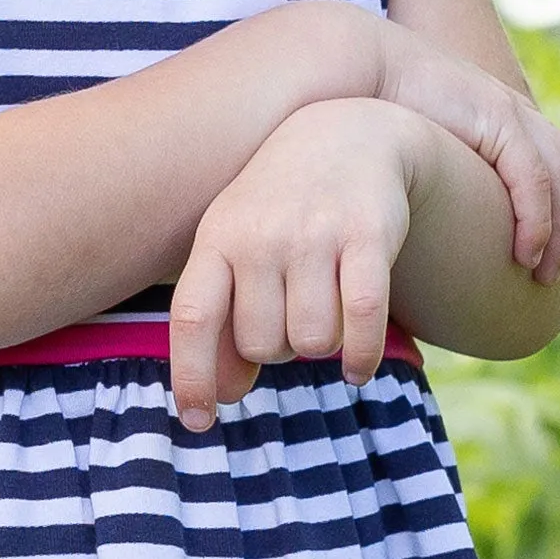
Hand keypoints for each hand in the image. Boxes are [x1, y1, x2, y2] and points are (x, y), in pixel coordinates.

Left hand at [167, 102, 421, 431]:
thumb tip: (222, 396)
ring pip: (313, 341)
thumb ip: (221, 321)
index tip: (197, 422)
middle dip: (278, 351)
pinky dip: (361, 359)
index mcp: (217, 239)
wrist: (347, 136)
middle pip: (263, 344)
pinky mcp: (368, 236)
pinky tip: (358, 369)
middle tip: (290, 319)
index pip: (192, 319)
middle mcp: (261, 235)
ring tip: (323, 319)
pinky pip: (362, 323)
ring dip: (322, 348)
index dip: (191, 377)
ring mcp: (315, 234)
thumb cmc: (278, 211)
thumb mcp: (236, 251)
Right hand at [372, 24, 559, 280]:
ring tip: (547, 273)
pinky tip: (526, 253)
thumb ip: (442, 176)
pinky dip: (537, 219)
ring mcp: (510, 113)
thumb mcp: (423, 146)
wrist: (366, 62)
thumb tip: (437, 221)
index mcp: (506, 119)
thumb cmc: (380, 109)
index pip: (559, 168)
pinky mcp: (496, 117)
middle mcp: (517, 115)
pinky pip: (533, 177)